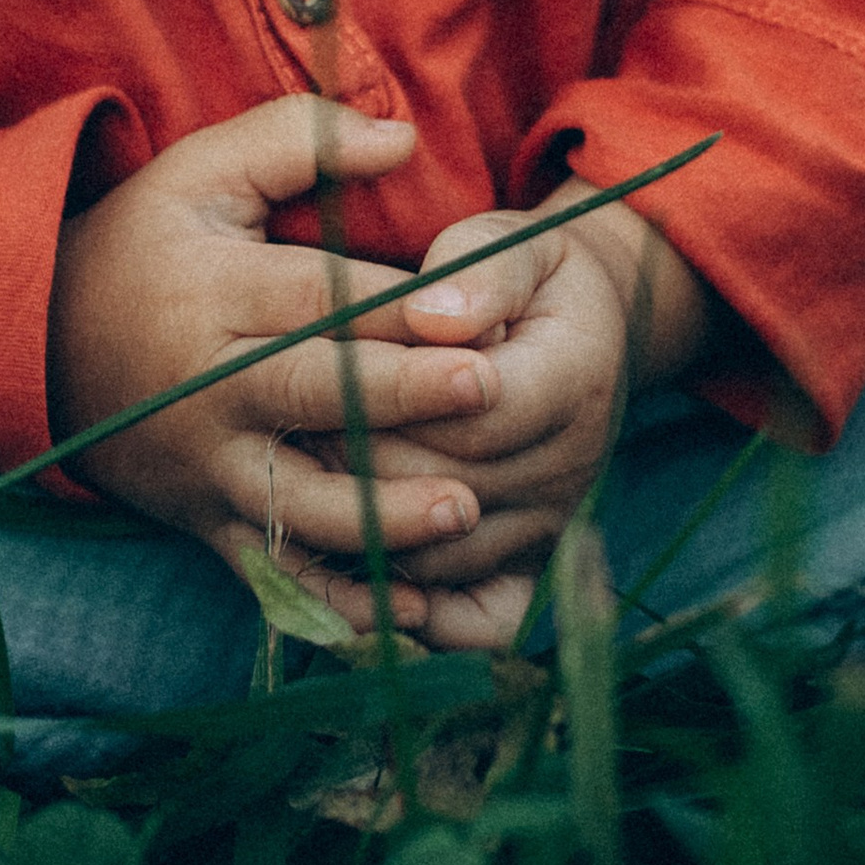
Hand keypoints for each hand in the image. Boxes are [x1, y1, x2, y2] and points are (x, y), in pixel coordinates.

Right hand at [45, 98, 502, 617]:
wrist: (37, 347)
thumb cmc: (143, 245)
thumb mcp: (199, 171)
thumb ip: (299, 141)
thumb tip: (403, 139)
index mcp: (217, 292)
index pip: (316, 298)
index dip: (394, 305)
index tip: (475, 309)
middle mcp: (211, 387)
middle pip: (316, 394)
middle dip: (404, 398)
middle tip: (490, 390)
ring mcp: (208, 466)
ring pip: (300, 503)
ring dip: (384, 517)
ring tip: (464, 513)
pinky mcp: (207, 525)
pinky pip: (276, 578)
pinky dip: (340, 608)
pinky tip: (412, 618)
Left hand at [302, 191, 709, 651]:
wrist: (579, 332)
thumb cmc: (529, 278)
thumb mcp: (512, 245)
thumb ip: (479, 271)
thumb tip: (431, 315)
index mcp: (574, 377)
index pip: (474, 413)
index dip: (393, 401)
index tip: (322, 374)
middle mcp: (573, 464)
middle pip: (449, 488)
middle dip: (363, 463)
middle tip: (285, 433)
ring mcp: (552, 523)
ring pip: (444, 557)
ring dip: (367, 531)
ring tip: (300, 486)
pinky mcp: (532, 563)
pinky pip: (475, 620)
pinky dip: (415, 615)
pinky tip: (352, 576)